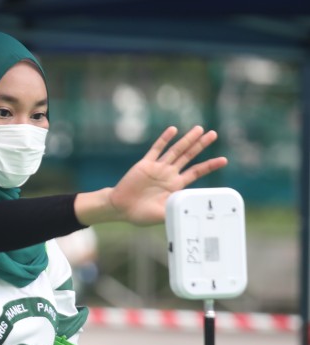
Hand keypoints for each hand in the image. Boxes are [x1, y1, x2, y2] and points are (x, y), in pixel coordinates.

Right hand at [75, 125, 227, 225]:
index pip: (196, 172)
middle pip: (189, 156)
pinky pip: (156, 149)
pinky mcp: (145, 164)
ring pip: (176, 150)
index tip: (224, 160)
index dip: (210, 165)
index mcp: (175, 186)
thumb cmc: (140, 214)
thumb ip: (176, 211)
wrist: (120, 208)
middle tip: (213, 134)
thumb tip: (191, 211)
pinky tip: (173, 130)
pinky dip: (165, 139)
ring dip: (187, 140)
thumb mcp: (163, 216)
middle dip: (201, 145)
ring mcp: (157, 168)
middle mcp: (168, 174)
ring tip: (199, 129)